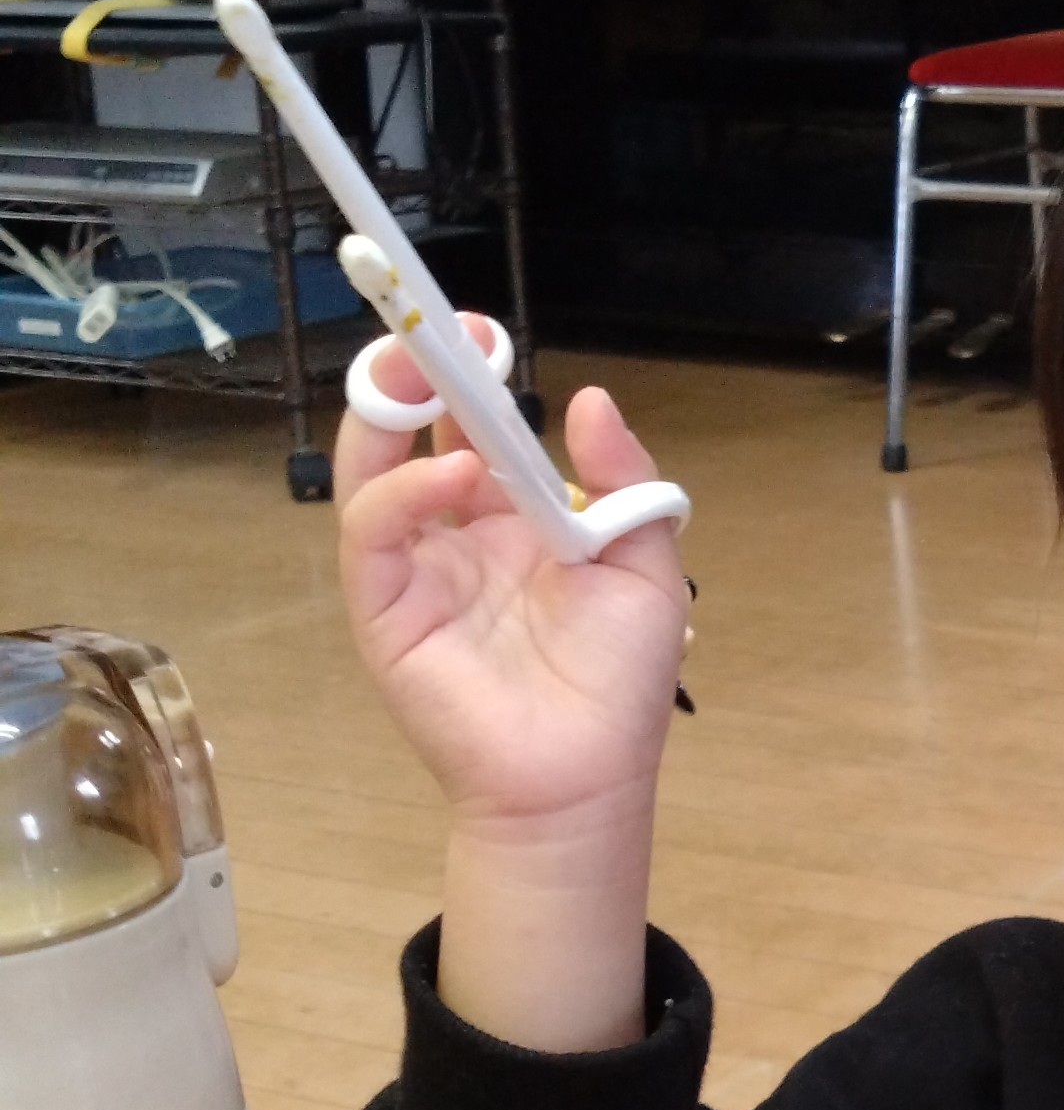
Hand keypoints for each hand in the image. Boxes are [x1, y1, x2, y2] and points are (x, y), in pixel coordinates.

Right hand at [334, 336, 688, 828]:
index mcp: (514, 521)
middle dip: (412, 374)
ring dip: (385, 412)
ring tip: (414, 368)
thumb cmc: (619, 685)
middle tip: (434, 330)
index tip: (482, 331)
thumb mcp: (646, 567)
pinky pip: (374, 534)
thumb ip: (625, 484)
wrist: (583, 779)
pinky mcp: (384, 610)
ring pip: (372, 471)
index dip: (473, 377)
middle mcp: (456, 536)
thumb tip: (589, 399)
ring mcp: (415, 571)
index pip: (475, 430)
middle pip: (411, 435)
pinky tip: (450, 478)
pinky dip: (402, 493)